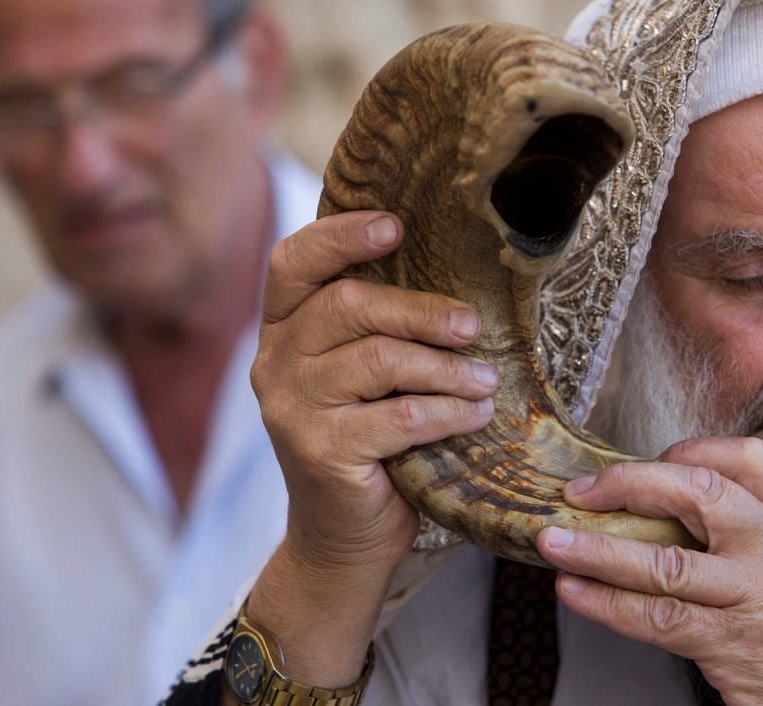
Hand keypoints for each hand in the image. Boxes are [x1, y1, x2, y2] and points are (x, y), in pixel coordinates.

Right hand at [244, 210, 498, 685]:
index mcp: (283, 331)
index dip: (341, 236)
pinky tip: (477, 414)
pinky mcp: (319, 451)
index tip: (395, 226)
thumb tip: (455, 271)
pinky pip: (399, 416)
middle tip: (473, 326)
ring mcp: (291, 408)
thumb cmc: (367, 442)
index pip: (293, 263)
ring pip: (379, 360)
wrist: (343, 536)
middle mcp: (274, 363)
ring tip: (487, 379)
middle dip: (421, 310)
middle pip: (348, 306)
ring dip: (446, 367)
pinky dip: (448, 412)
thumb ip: (378, 327)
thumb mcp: (365, 375)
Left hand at [535, 436, 762, 704]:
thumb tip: (644, 501)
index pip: (750, 459)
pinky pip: (656, 617)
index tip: (648, 458)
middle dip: (628, 485)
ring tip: (553, 543)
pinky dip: (606, 603)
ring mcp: (759, 598)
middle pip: (699, 494)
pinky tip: (574, 590)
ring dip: (597, 550)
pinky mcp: (732, 645)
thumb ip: (734, 531)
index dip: (692, 449)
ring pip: (665, 563)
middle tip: (580, 492)